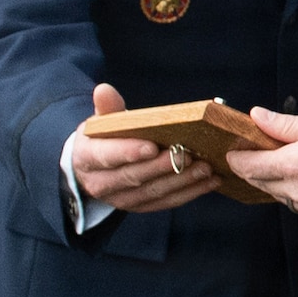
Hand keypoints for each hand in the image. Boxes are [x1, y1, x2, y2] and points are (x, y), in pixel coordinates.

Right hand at [71, 83, 216, 212]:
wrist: (95, 169)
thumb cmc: (104, 139)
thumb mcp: (101, 122)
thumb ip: (106, 108)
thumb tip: (104, 90)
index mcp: (87, 158)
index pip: (106, 156)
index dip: (128, 152)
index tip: (151, 146)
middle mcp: (101, 183)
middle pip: (134, 177)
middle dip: (162, 167)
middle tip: (187, 155)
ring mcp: (121, 199)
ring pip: (153, 192)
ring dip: (182, 181)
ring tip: (205, 168)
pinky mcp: (141, 206)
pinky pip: (167, 202)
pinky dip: (190, 192)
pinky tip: (210, 181)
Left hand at [227, 110, 297, 225]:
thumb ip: (289, 124)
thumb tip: (258, 117)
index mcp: (294, 165)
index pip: (248, 166)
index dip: (237, 156)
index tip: (236, 145)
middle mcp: (297, 192)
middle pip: (259, 182)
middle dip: (253, 167)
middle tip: (258, 148)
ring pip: (280, 194)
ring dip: (276, 179)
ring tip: (288, 160)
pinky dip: (296, 190)